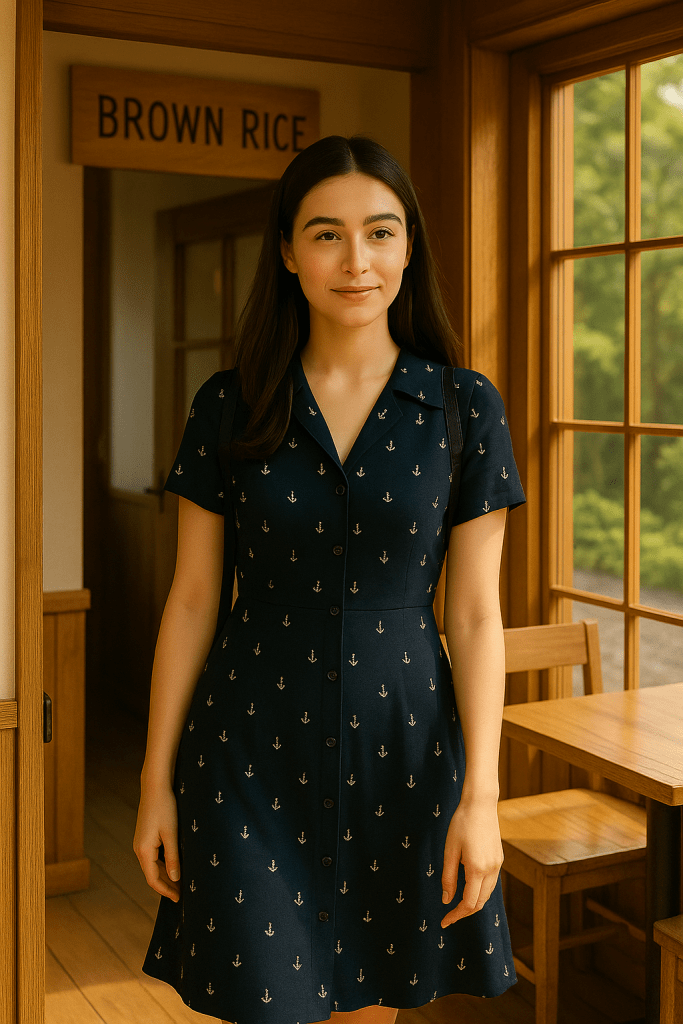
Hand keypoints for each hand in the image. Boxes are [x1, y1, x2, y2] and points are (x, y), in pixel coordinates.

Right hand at [133, 781, 180, 902]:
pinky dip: (164, 864)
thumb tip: (175, 878)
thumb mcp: (172, 833)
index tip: (179, 899)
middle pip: (153, 874)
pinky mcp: (146, 837)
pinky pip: (154, 857)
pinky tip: (176, 865)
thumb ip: (173, 857)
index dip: (166, 891)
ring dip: (166, 875)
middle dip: (167, 885)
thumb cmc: (165, 807)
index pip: (153, 879)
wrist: (155, 787)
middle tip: (183, 893)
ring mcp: (141, 843)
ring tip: (182, 883)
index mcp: (144, 851)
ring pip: (153, 866)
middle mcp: (139, 849)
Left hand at [440, 797, 502, 926]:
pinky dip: (480, 891)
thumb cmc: (461, 824)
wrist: (481, 804)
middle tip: (449, 916)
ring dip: (473, 903)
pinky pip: (491, 883)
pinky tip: (469, 887)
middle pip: (480, 902)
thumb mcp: (450, 850)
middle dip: (465, 913)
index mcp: (477, 869)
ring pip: (487, 894)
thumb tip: (446, 900)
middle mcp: (491, 870)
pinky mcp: (499, 859)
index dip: (456, 915)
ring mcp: (497, 865)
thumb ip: (448, 877)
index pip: (468, 903)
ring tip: (457, 905)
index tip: (444, 922)